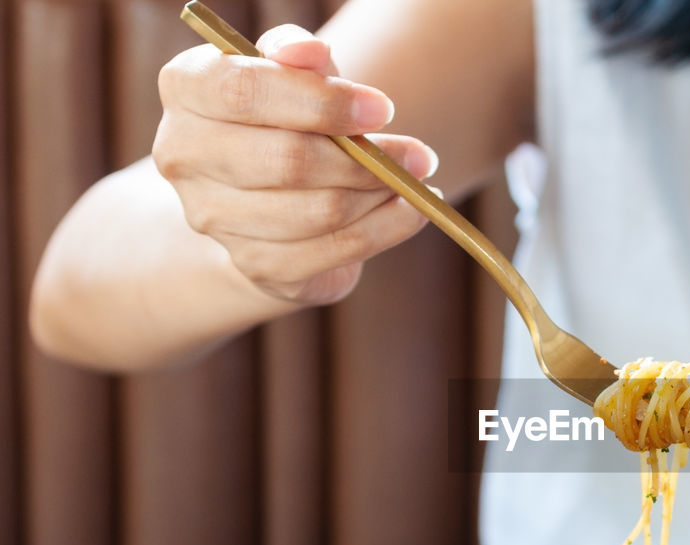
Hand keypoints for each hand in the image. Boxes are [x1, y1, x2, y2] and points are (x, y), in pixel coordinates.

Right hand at [152, 24, 436, 304]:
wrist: (265, 195)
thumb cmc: (285, 117)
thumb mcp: (293, 75)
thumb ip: (298, 56)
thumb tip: (307, 49)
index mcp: (185, 90)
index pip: (244, 91)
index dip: (322, 101)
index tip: (383, 107)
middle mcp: (184, 156)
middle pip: (288, 161)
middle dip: (366, 159)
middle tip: (420, 155)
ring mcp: (213, 218)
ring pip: (318, 212)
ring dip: (380, 196)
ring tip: (412, 180)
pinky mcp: (256, 265)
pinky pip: (334, 252)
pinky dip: (386, 230)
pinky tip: (410, 212)